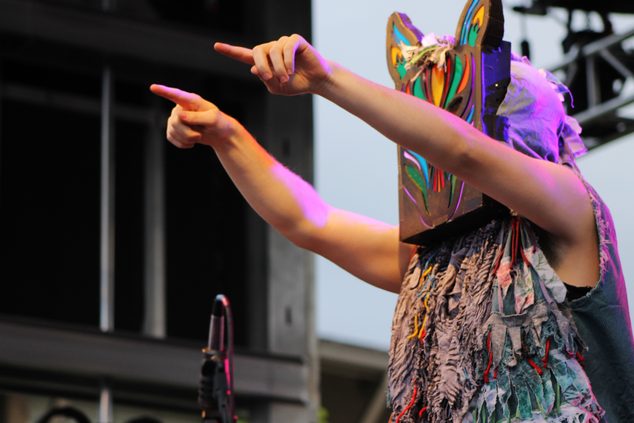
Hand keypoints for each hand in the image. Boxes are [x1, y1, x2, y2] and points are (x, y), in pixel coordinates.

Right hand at [149, 84, 238, 148]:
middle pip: (175, 121)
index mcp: (191, 100)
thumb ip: (197, 117)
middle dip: (187, 133)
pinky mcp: (173, 129)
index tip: (153, 87)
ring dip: (187, 139)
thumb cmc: (219, 123)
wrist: (219, 134)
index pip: (176, 94)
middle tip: (200, 135)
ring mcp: (176, 118)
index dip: (164, 91)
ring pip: (172, 130)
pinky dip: (182, 143)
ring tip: (198, 136)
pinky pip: (170, 137)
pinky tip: (191, 142)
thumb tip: (179, 116)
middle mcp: (180, 107)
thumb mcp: (213, 119)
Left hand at [214, 34, 331, 95]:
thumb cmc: (296, 84)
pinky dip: (287, 61)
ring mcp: (282, 43)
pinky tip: (292, 70)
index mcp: (264, 61)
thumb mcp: (277, 87)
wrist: (316, 80)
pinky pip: (286, 47)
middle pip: (257, 51)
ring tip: (286, 77)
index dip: (230, 51)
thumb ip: (265, 80)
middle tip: (270, 78)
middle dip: (262, 66)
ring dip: (279, 68)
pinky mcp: (294, 40)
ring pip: (273, 51)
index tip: (216, 46)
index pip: (244, 54)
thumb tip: (254, 68)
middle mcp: (271, 49)